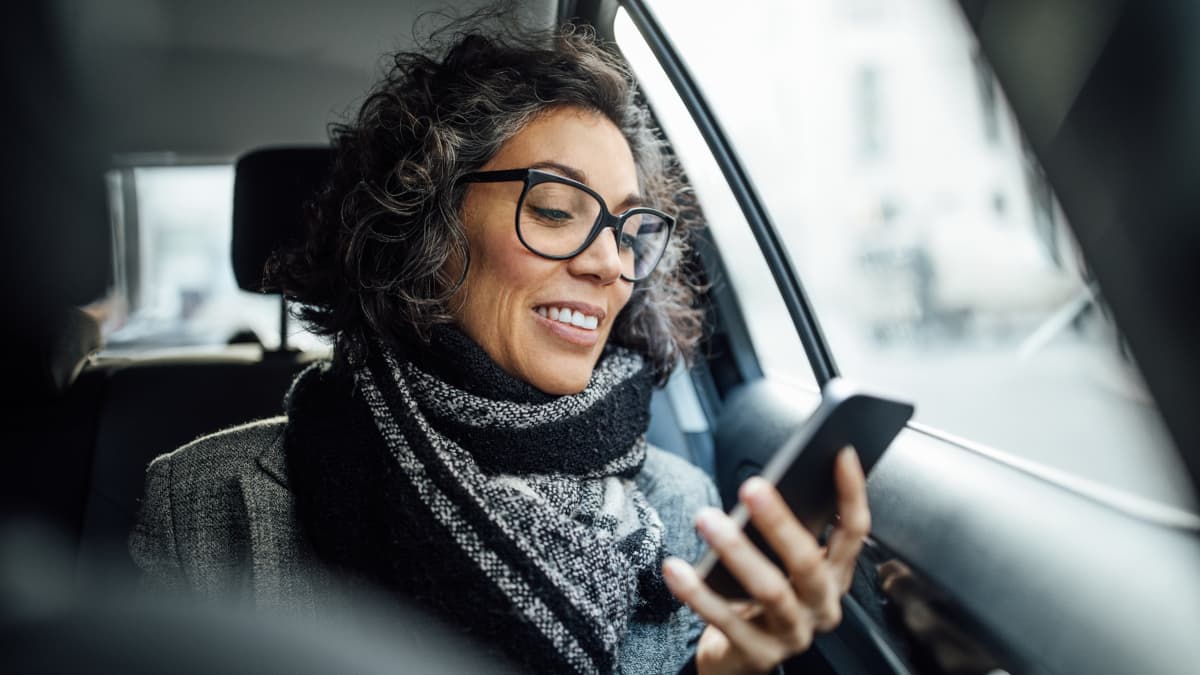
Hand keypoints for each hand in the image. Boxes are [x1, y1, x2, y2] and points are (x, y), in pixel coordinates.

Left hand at [662, 447, 870, 674]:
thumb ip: (783, 532)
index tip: (840, 452)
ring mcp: (793, 633)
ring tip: (707, 520)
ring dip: (736, 551)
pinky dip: (698, 593)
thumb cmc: (758, 597)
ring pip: (769, 590)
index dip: (851, 494)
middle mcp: (820, 605)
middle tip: (752, 488)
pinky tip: (676, 569)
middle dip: (779, 522)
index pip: (853, 532)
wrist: (739, 656)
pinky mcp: (759, 654)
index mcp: (833, 576)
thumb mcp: (781, 564)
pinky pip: (725, 621)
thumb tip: (765, 485)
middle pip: (807, 562)